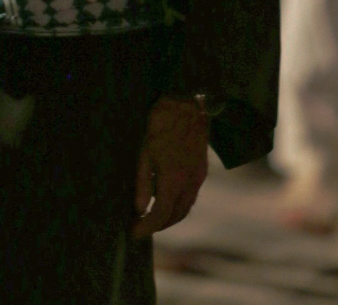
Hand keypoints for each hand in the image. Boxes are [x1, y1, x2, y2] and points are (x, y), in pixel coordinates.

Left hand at [132, 97, 208, 238]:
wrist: (186, 105)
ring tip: (153, 218)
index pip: (161, 214)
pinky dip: (179, 206)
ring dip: (170, 218)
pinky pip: (192, 196)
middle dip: (158, 226)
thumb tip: (139, 209)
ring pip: (186, 208)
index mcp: (173, 179)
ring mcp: (198, 177)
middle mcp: (190, 183)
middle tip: (141, 227)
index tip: (134, 233)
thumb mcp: (144, 153)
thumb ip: (142, 183)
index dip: (147, 227)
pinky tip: (168, 200)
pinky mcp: (202, 170)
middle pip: (175, 216)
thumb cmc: (161, 125)